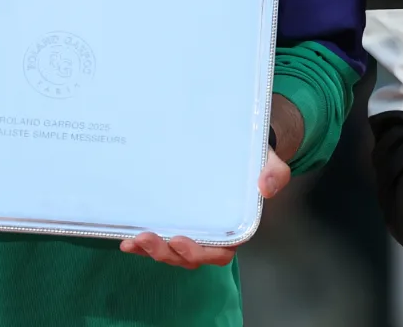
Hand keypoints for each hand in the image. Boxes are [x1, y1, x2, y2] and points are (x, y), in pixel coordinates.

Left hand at [118, 148, 291, 268]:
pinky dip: (143, 242)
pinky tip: (126, 237)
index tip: (179, 240)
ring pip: (171, 252)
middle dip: (165, 253)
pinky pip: (160, 238)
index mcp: (235, 229)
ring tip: (132, 240)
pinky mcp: (176, 219)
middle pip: (189, 257)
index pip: (220, 252)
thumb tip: (266, 186)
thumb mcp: (270, 161)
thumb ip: (275, 172)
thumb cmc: (255, 158)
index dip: (199, 252)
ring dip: (151, 250)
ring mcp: (193, 229)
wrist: (239, 145)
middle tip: (146, 239)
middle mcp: (212, 235)